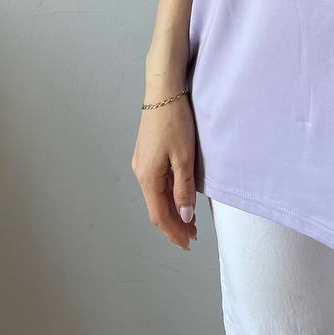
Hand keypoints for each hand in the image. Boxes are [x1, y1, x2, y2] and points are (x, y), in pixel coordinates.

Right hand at [132, 93, 198, 250]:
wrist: (163, 90)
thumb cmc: (175, 120)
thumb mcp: (184, 157)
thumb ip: (183, 189)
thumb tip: (185, 216)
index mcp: (148, 177)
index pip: (160, 216)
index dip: (174, 232)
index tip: (188, 244)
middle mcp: (140, 173)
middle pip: (157, 207)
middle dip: (174, 224)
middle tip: (193, 237)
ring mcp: (142, 162)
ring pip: (156, 195)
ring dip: (172, 209)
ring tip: (190, 221)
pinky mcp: (147, 153)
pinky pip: (157, 182)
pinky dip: (169, 194)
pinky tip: (180, 195)